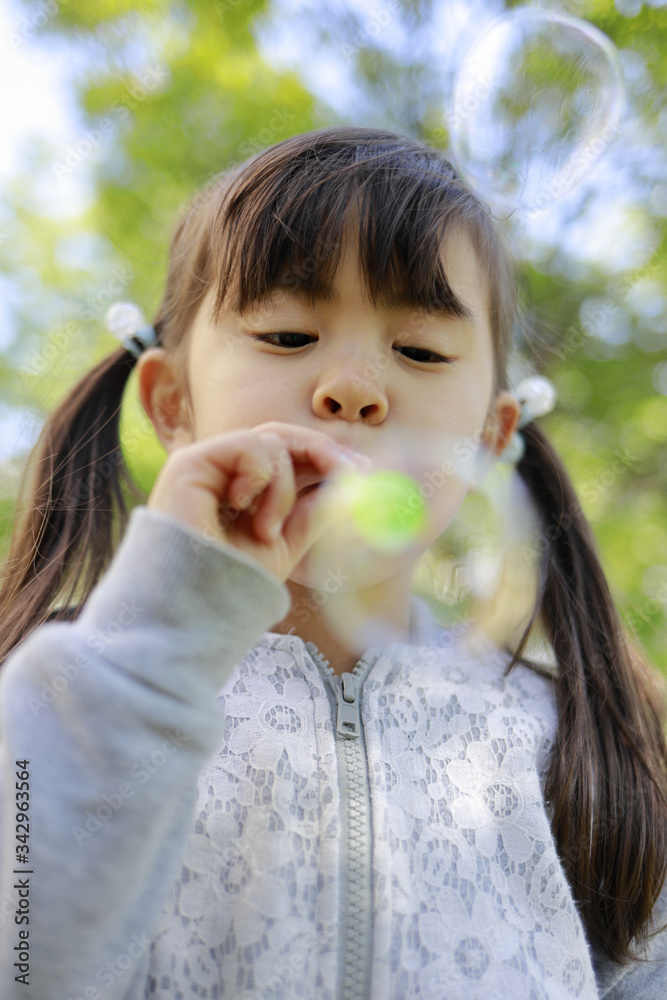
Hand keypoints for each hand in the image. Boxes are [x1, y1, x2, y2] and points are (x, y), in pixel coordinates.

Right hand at [146, 422, 368, 580]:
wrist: (195, 606)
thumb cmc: (233, 583)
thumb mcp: (288, 543)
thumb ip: (313, 510)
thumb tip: (350, 483)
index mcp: (244, 491)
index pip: (289, 456)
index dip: (325, 456)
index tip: (362, 467)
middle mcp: (224, 473)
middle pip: (281, 437)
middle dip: (322, 450)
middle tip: (352, 470)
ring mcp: (207, 465)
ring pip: (271, 443)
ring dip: (284, 488)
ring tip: (267, 531)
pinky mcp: (191, 462)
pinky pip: (249, 445)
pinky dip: (261, 478)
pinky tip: (242, 509)